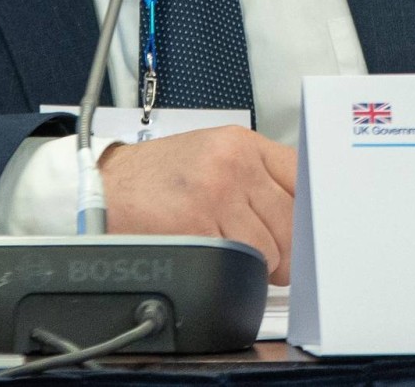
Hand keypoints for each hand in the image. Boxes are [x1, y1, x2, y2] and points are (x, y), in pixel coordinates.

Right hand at [97, 126, 297, 281]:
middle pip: (292, 222)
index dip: (310, 213)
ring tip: (233, 253)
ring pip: (270, 250)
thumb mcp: (213, 155)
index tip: (309, 231)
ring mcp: (215, 194)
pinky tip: (212, 256)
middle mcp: (233, 164)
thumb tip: (301, 218)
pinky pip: (237, 263)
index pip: (303, 177)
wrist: (105, 185)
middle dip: (285, 249)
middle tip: (268, 256)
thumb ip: (258, 177)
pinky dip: (230, 270)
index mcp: (243, 144)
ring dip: (257, 264)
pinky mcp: (196, 225)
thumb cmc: (161, 176)